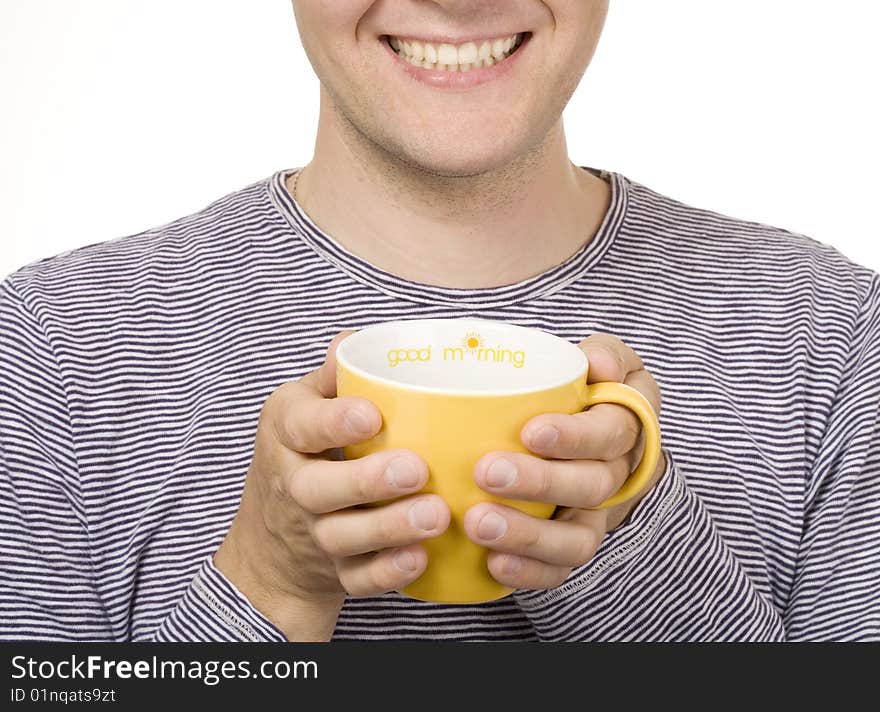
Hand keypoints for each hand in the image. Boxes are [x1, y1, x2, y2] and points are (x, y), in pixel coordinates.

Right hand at [214, 331, 449, 639]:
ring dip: (389, 528)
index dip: (334, 422)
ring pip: (342, 537)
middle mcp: (294, 485)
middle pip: (319, 488)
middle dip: (368, 481)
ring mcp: (312, 534)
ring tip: (437, 514)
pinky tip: (422, 557)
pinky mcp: (334, 572)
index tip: (374, 415)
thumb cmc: (303, 453)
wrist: (271, 542)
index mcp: (285, 434)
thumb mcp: (304, 408)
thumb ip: (333, 377)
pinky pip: (357, 579)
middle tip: (417, 469)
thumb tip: (354, 338)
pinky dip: (388, 573)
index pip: (300, 426)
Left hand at [463, 333, 664, 590]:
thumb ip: (603, 354)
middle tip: (488, 473)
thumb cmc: (583, 390)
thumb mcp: (603, 360)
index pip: (612, 433)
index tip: (530, 432)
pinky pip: (559, 571)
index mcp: (626, 423)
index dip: (575, 436)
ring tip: (479, 524)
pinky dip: (528, 572)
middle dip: (540, 483)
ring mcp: (594, 515)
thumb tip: (597, 365)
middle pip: (592, 487)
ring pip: (578, 539)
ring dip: (529, 535)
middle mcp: (616, 474)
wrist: (584, 432)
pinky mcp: (569, 544)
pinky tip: (493, 563)